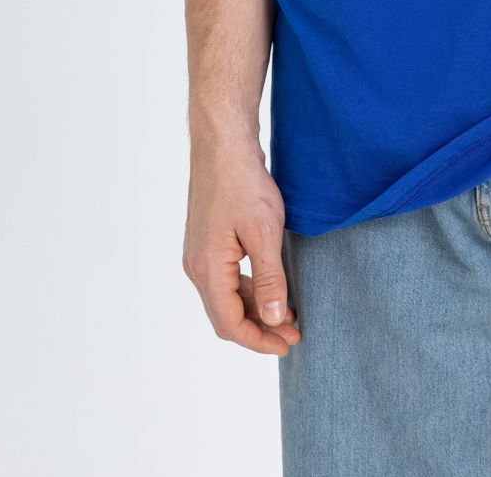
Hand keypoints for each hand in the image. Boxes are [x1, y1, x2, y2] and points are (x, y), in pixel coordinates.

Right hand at [183, 140, 300, 355]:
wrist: (223, 145)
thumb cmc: (243, 184)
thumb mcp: (265, 233)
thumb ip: (270, 279)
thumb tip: (274, 319)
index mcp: (208, 269)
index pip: (230, 324)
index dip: (259, 340)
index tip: (287, 345)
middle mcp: (197, 267)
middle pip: (226, 315)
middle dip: (260, 328)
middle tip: (293, 333)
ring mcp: (200, 254)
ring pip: (227, 298)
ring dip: (256, 310)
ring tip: (288, 314)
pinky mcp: (207, 242)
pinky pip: (227, 279)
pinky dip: (249, 290)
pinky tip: (272, 288)